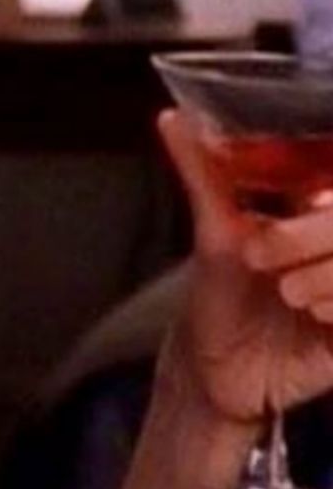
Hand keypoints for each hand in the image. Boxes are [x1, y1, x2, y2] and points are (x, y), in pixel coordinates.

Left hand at [158, 110, 332, 426]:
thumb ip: (205, 172)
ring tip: (287, 294)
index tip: (298, 207)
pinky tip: (317, 317)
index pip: (332, 178)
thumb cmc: (220, 297)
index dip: (316, 202)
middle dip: (307, 235)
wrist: (219, 371)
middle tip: (260, 257)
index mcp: (320, 211)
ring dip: (327, 273)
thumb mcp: (213, 230)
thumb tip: (171, 117)